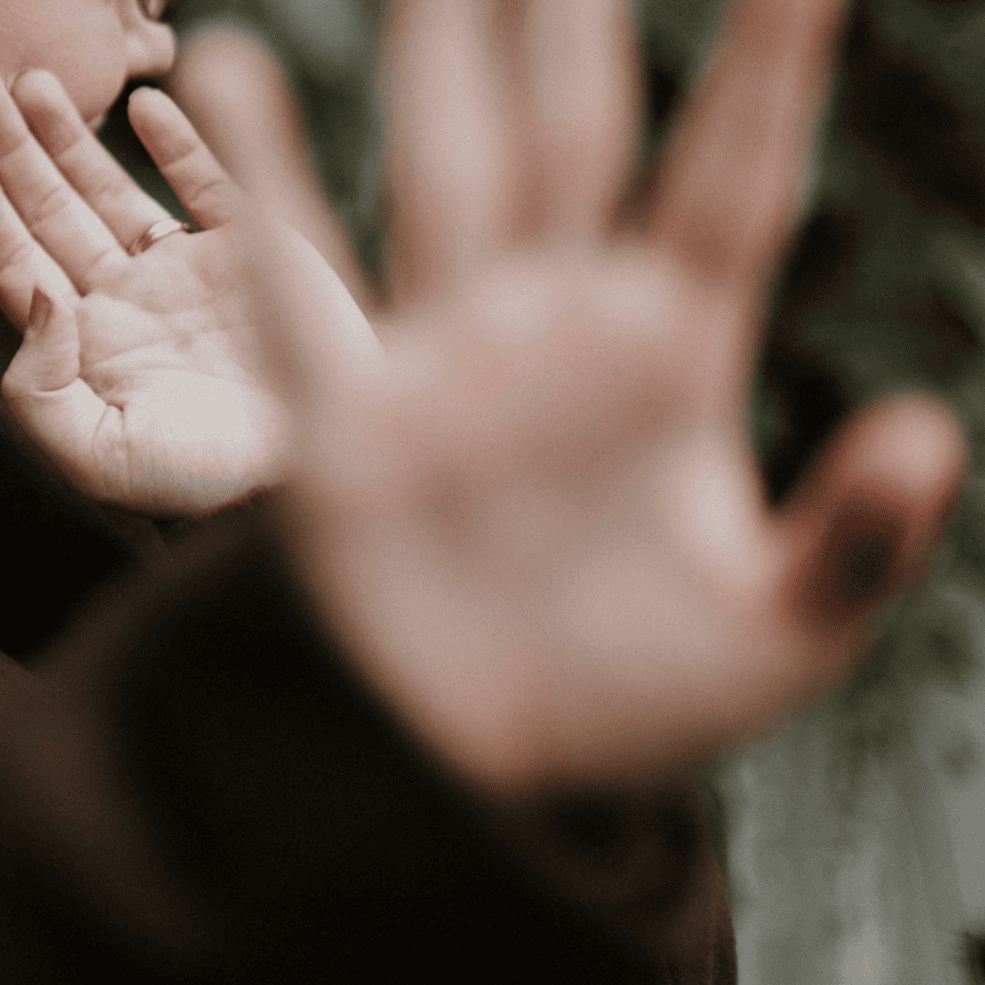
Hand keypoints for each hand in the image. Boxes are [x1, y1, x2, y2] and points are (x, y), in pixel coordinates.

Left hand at [0, 71, 376, 516]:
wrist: (306, 471)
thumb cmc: (203, 481)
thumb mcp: (96, 458)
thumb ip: (36, 386)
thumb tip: (36, 290)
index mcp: (91, 345)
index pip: (20, 262)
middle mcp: (134, 300)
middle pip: (57, 214)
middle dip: (16, 157)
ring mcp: (192, 273)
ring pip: (118, 192)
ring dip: (75, 142)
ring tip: (34, 88)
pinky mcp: (252, 254)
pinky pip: (208, 188)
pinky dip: (180, 146)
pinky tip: (147, 109)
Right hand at [237, 0, 965, 791]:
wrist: (490, 769)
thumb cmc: (633, 704)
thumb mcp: (776, 640)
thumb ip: (854, 545)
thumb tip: (928, 433)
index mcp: (670, 363)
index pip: (730, 186)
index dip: (769, 72)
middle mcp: (555, 334)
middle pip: (574, 138)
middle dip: (570, 21)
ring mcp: (445, 366)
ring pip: (443, 179)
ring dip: (435, 64)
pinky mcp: (346, 425)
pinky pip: (297, 285)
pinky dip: (263, 184)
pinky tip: (236, 75)